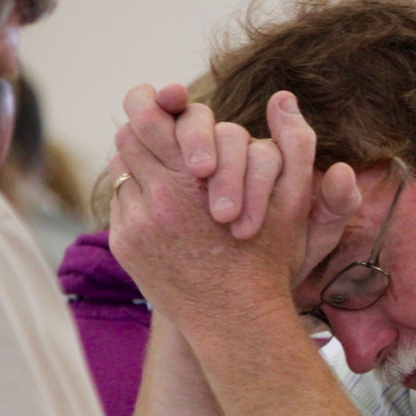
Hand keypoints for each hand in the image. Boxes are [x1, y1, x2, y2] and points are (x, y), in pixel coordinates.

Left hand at [109, 87, 358, 329]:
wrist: (238, 318)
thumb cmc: (271, 257)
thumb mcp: (295, 199)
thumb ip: (296, 143)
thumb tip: (283, 97)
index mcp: (195, 176)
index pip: (149, 117)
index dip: (153, 103)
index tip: (165, 100)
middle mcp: (158, 197)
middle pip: (128, 139)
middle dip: (145, 131)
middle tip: (162, 130)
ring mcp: (136, 224)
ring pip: (121, 171)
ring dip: (140, 164)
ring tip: (165, 168)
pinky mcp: (126, 246)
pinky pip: (120, 205)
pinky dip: (137, 199)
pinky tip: (163, 207)